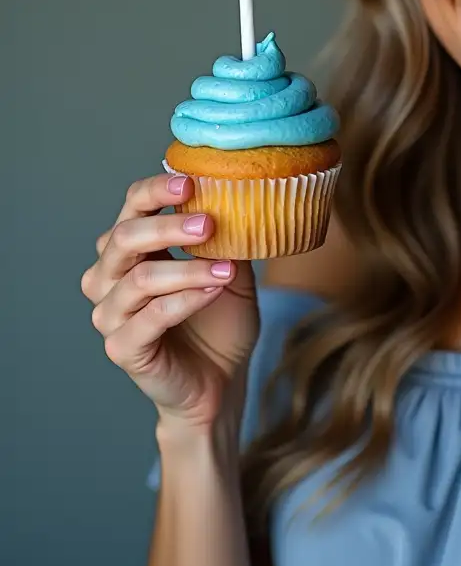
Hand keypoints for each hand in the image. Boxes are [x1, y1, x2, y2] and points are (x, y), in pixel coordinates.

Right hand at [81, 172, 259, 432]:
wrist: (219, 382)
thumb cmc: (219, 323)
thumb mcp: (232, 272)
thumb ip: (228, 241)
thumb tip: (245, 201)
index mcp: (131, 251)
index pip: (131, 209)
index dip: (155, 192)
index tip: (190, 183)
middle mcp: (110, 279)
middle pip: (124, 238)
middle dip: (168, 226)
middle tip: (209, 222)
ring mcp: (111, 315)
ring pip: (139, 279)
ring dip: (188, 269)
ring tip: (227, 269)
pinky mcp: (122, 348)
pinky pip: (150, 318)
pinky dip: (185, 300)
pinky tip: (214, 291)